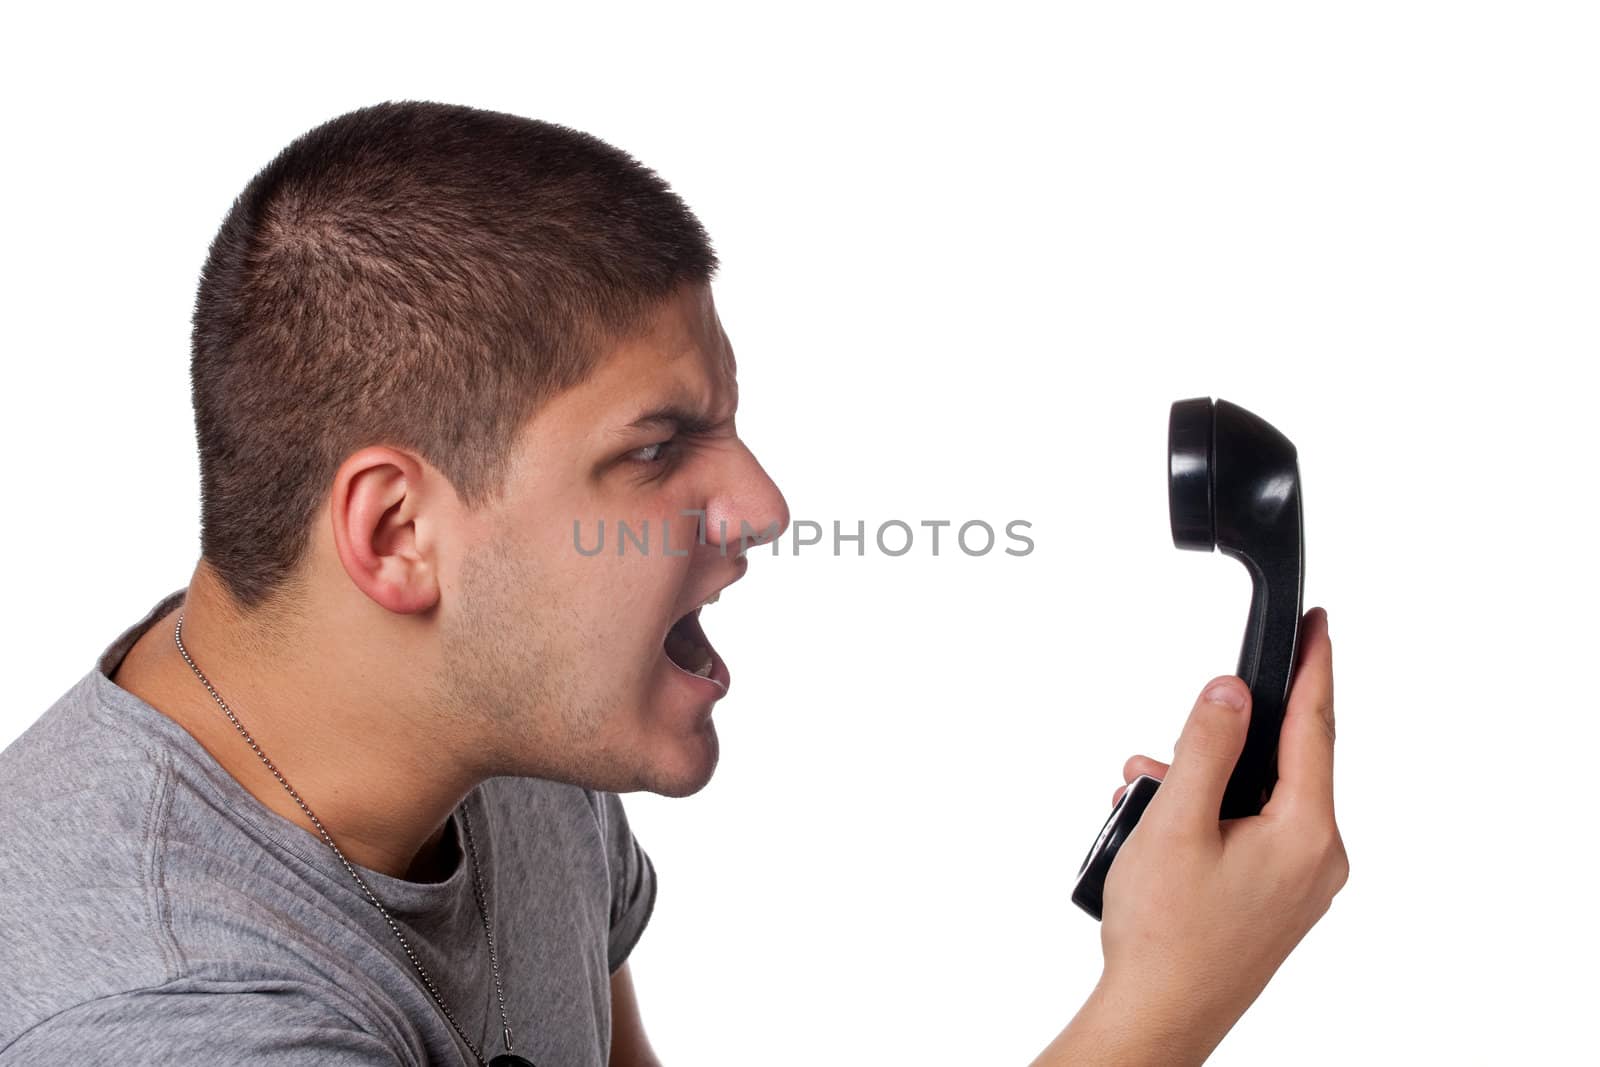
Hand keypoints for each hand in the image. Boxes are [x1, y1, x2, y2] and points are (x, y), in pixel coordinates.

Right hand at [1033, 607, 1347, 1065]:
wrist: (1158, 1017)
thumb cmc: (1165, 937)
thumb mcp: (1177, 823)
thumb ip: (1206, 747)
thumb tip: (1230, 691)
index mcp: (1306, 834)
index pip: (1317, 727)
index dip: (1316, 666)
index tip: (1320, 622)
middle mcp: (1316, 858)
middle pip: (1279, 764)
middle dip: (1216, 742)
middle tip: (1166, 751)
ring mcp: (1298, 884)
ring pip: (1253, 800)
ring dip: (1198, 786)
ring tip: (1143, 800)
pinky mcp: (1274, 901)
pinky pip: (1248, 833)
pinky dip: (1204, 818)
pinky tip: (1158, 828)